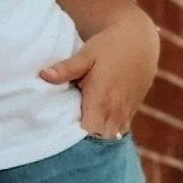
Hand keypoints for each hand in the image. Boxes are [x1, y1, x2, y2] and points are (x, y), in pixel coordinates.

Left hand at [39, 8, 160, 139]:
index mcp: (102, 100)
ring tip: (80, 133)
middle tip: (66, 136)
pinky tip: (95, 125)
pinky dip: (107, 131)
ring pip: (110, 138)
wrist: (140, 40)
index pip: (88, 134)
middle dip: (84, 142)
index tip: (60, 134)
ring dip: (97, 137)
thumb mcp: (86, 55)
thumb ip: (65, 69)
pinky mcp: (132, 112)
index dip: (75, 138)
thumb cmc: (109, 46)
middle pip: (99, 142)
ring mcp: (126, 113)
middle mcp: (116, 111)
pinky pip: (119, 132)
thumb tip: (43, 75)